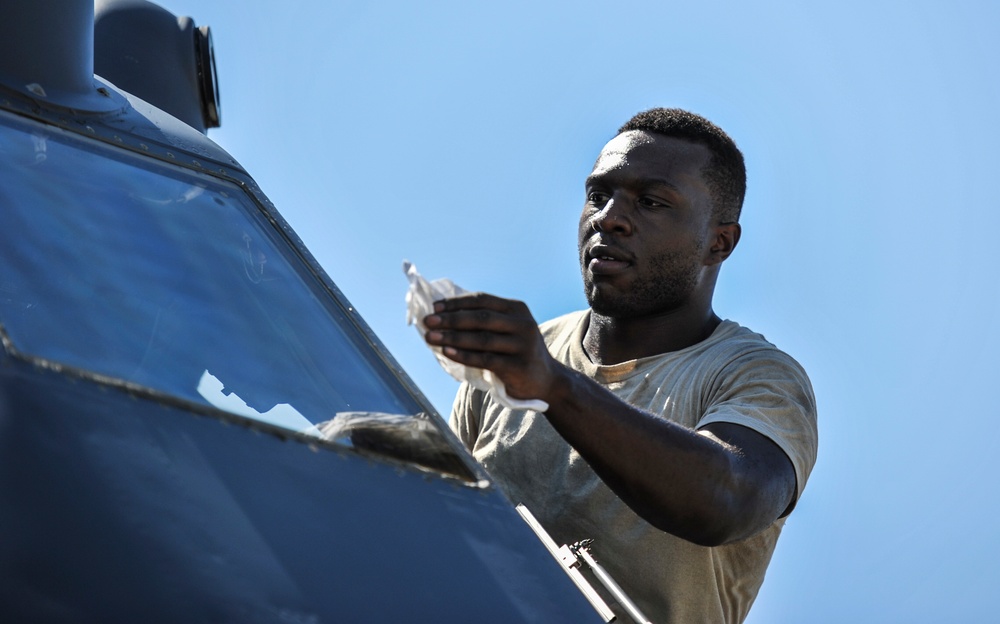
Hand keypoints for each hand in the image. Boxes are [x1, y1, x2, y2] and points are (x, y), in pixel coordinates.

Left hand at [423, 293, 559, 402]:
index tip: (435, 307)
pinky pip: (485, 359)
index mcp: (517, 309)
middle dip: (451, 319)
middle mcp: (522, 324)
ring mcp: (522, 345)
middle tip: (428, 321)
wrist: (545, 381)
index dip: (457, 302)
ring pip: (481, 338)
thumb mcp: (507, 331)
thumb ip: (483, 322)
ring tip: (430, 337)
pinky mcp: (518, 365)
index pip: (482, 300)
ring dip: (452, 337)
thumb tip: (442, 317)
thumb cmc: (516, 353)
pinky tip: (446, 352)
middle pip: (480, 318)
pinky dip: (463, 355)